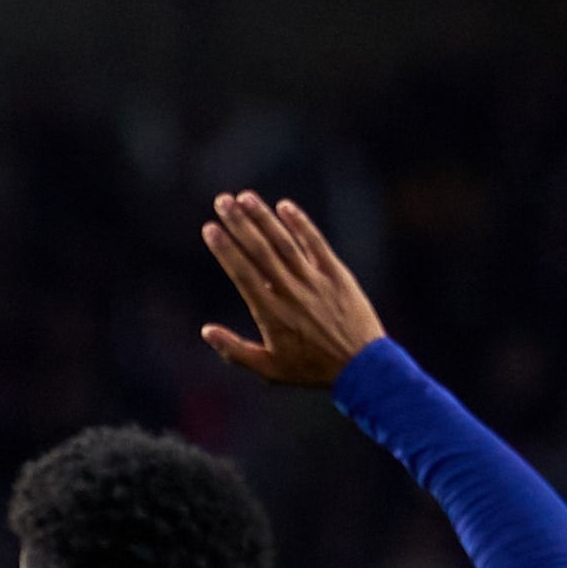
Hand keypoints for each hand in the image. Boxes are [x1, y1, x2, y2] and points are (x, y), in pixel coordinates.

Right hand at [199, 191, 385, 389]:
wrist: (360, 366)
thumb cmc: (311, 370)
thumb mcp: (268, 369)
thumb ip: (234, 350)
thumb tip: (206, 331)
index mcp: (271, 313)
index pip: (242, 272)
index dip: (225, 248)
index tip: (210, 228)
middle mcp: (290, 291)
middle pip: (260, 250)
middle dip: (238, 223)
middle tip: (221, 201)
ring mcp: (315, 280)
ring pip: (284, 242)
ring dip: (263, 217)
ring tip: (245, 197)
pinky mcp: (336, 274)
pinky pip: (316, 243)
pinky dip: (300, 224)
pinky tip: (284, 206)